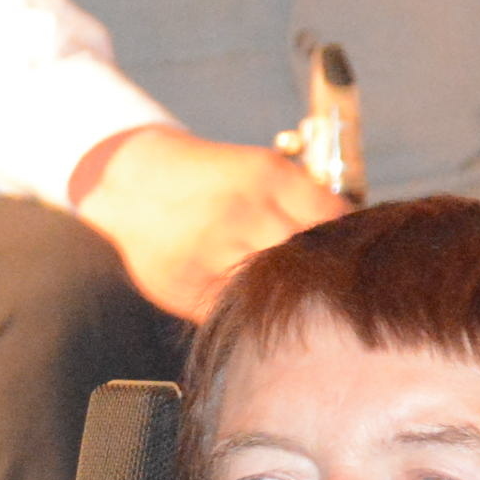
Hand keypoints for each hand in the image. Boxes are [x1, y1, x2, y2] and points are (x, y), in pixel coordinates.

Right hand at [69, 125, 349, 321]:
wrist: (131, 180)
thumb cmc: (208, 179)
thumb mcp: (259, 168)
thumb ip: (302, 201)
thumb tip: (349, 239)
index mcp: (267, 176)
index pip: (331, 220)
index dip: (343, 240)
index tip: (345, 251)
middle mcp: (241, 213)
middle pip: (304, 258)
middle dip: (314, 270)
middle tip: (320, 279)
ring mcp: (211, 252)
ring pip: (269, 290)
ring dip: (280, 296)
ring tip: (283, 294)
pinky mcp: (186, 285)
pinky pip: (232, 310)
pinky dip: (244, 310)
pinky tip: (248, 302)